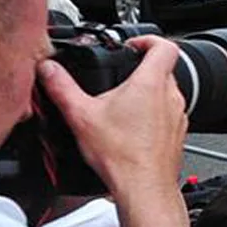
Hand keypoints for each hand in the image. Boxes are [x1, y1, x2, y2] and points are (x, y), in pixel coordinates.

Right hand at [39, 34, 188, 203]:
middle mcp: (171, 97)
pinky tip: (131, 128)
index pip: (164, 45)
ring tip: (121, 104)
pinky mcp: (177, 135)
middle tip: (119, 75)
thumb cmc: (121, 155)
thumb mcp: (81, 115)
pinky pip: (167, 116)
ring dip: (147, 93)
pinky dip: (152, 115)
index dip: (148, 39)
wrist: (144, 187)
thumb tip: (48, 69)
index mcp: (151, 83)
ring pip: (166, 93)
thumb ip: (61, 87)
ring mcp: (178, 116)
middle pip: (163, 69)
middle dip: (140, 69)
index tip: (132, 44)